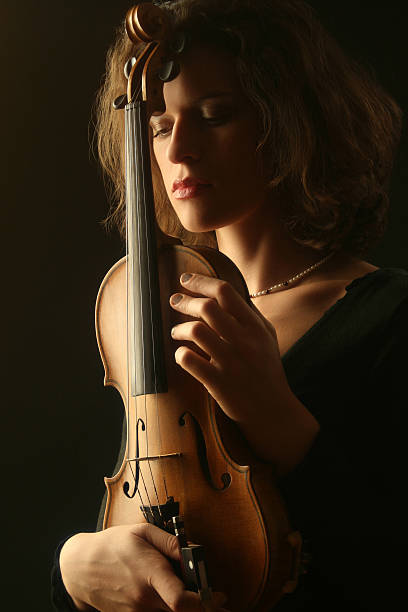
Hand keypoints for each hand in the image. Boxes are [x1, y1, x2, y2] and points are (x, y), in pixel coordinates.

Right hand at [59, 523, 227, 611]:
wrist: (80, 568)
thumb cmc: (112, 545)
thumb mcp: (142, 532)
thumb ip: (171, 543)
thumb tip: (196, 551)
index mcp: (149, 574)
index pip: (181, 601)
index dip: (205, 602)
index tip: (218, 595)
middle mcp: (144, 599)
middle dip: (204, 608)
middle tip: (219, 600)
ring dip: (188, 609)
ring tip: (201, 600)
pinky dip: (169, 609)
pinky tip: (176, 600)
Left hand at [170, 273, 285, 423]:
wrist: (273, 409)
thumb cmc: (267, 369)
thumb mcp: (267, 337)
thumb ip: (250, 314)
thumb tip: (226, 292)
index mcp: (255, 326)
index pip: (225, 292)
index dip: (201, 281)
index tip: (186, 280)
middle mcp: (244, 341)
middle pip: (207, 308)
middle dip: (185, 301)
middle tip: (174, 301)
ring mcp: (231, 362)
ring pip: (196, 331)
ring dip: (179, 328)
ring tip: (176, 332)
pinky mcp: (218, 382)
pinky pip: (190, 360)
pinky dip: (180, 354)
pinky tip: (181, 354)